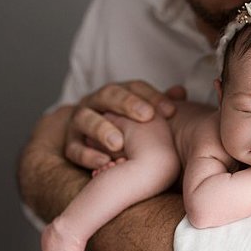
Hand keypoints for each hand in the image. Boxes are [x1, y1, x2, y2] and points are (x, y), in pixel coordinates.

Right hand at [65, 81, 185, 168]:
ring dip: (102, 130)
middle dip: (127, 104)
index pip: (133, 87)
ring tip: (118, 144)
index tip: (171, 111)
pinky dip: (88, 156)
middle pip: (107, 95)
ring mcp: (79, 123)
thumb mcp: (141, 116)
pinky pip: (74, 149)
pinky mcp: (69, 144)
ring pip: (85, 119)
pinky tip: (104, 162)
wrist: (83, 140)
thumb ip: (159, 105)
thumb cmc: (122, 128)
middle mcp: (94, 103)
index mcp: (115, 93)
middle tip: (147, 117)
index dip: (152, 96)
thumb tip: (180, 92)